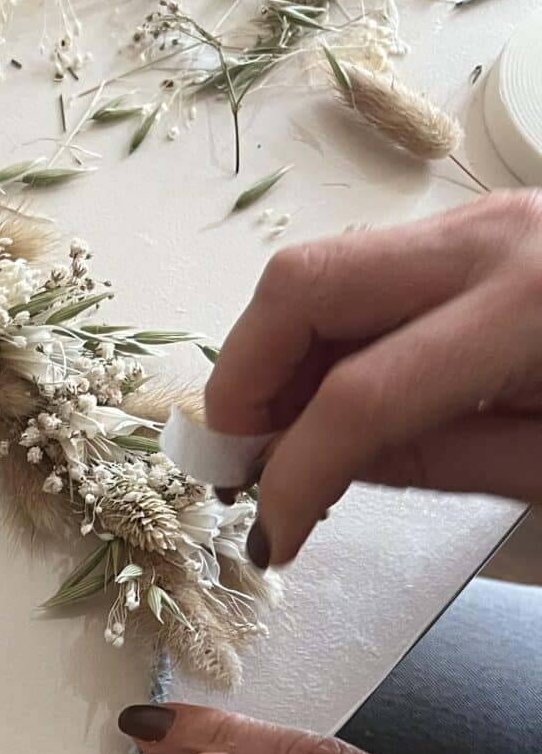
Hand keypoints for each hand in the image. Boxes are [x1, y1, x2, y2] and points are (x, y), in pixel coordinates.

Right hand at [205, 190, 541, 567]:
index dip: (295, 474)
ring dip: (278, 357)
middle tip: (240, 463)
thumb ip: (435, 459)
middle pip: (302, 286)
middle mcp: (495, 240)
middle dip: (246, 382)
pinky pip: (365, 272)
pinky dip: (324, 336)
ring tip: (285, 442)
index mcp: (530, 309)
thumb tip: (319, 474)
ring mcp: (484, 218)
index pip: (360, 395)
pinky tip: (333, 402)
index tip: (272, 534)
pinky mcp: (481, 224)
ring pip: (322, 271)